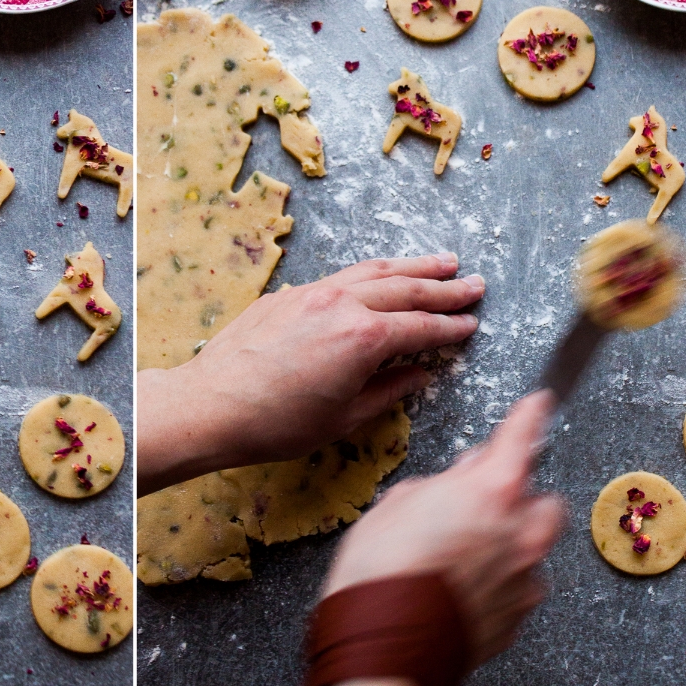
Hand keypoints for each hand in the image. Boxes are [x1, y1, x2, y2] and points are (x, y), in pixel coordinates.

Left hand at [136, 255, 481, 492]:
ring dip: (412, 266)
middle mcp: (342, 305)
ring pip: (373, 271)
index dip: (451, 328)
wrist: (212, 405)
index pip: (421, 328)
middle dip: (444, 288)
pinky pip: (341, 276)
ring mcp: (313, 294)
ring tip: (442, 262)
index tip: (472, 324)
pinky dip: (371, 272)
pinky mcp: (288, 295)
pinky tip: (382, 274)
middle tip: (474, 284)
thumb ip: (389, 389)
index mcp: (363, 338)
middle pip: (405, 289)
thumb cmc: (276, 423)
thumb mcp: (345, 417)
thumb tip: (418, 373)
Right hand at [322, 392, 564, 666]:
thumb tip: (459, 481)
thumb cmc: (380, 573)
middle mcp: (519, 532)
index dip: (530, 415)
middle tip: (482, 502)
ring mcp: (523, 579)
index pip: (522, 437)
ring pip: (533, 548)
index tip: (538, 404)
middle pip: (545, 500)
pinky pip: (520, 588)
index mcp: (490, 492)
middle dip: (521, 498)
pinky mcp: (517, 618)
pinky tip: (462, 588)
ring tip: (465, 555)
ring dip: (510, 544)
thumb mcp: (396, 504)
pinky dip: (500, 583)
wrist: (384, 648)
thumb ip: (439, 485)